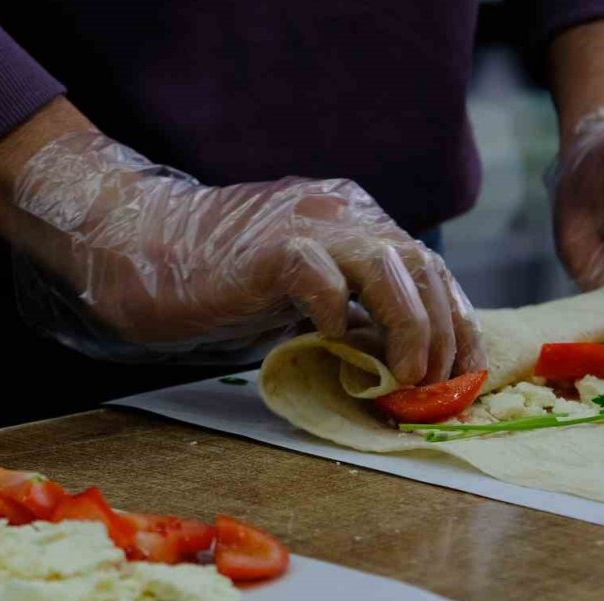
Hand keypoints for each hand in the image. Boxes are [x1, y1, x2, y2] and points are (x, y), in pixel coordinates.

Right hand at [10, 132, 485, 383]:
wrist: (141, 247)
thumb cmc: (219, 281)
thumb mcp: (304, 297)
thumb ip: (352, 314)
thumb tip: (401, 361)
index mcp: (354, 219)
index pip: (428, 265)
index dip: (455, 319)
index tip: (462, 370)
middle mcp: (340, 212)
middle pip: (422, 263)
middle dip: (443, 330)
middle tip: (439, 384)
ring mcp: (305, 225)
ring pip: (388, 264)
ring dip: (410, 326)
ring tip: (408, 375)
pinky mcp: (269, 248)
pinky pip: (321, 276)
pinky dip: (337, 312)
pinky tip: (331, 341)